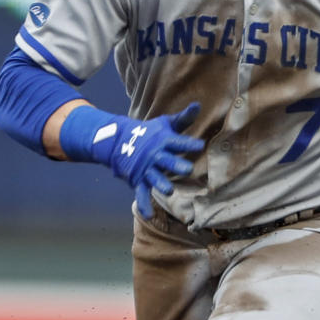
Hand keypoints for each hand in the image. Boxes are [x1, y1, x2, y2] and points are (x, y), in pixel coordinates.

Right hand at [61, 102, 204, 218]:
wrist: (119, 140)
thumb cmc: (149, 132)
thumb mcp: (165, 124)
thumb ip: (183, 118)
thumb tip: (198, 104)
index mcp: (164, 141)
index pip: (178, 142)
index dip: (189, 144)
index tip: (200, 146)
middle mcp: (155, 155)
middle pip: (167, 160)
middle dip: (176, 165)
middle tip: (187, 169)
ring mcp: (146, 169)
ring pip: (154, 177)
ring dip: (160, 183)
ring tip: (168, 191)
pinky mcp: (138, 180)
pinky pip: (141, 193)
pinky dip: (144, 204)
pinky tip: (148, 215)